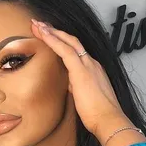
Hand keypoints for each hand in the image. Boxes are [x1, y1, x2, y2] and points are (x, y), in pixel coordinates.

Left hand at [31, 19, 128, 142]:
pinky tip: (43, 33)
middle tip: (40, 25)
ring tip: (37, 25)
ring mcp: (88, 65)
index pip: (76, 51)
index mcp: (93, 70)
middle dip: (55, 32)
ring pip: (68, 42)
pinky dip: (53, 40)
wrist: (108, 120)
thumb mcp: (85, 98)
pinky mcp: (81, 70)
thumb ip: (78, 87)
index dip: (62, 42)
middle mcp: (92, 63)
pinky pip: (64, 50)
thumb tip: (71, 84)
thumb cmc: (98, 115)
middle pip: (72, 42)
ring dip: (51, 32)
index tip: (49, 36)